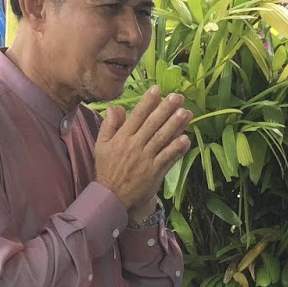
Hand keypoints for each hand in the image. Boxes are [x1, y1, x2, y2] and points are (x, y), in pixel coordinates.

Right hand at [94, 87, 193, 214]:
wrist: (111, 197)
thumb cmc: (107, 169)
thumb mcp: (101, 145)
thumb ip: (109, 125)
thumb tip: (115, 107)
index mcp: (122, 138)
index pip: (137, 116)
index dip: (148, 102)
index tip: (157, 89)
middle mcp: (135, 146)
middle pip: (153, 124)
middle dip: (166, 109)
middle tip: (177, 97)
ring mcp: (146, 159)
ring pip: (162, 139)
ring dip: (175, 125)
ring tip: (186, 113)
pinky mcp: (155, 172)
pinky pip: (168, 158)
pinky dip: (177, 149)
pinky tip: (186, 138)